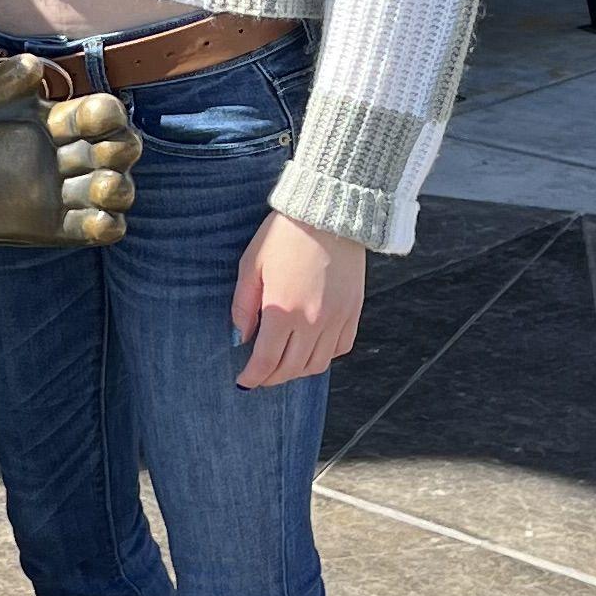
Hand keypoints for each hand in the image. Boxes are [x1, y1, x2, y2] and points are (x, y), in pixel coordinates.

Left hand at [0, 56, 137, 246]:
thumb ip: (11, 77)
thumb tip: (34, 66)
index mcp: (70, 122)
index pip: (107, 114)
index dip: (104, 114)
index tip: (79, 117)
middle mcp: (81, 156)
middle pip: (124, 149)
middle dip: (119, 150)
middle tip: (96, 154)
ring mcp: (75, 193)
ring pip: (121, 192)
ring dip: (118, 189)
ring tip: (100, 186)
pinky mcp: (65, 228)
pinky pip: (104, 229)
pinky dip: (107, 226)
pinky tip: (95, 220)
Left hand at [231, 212, 365, 388]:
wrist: (329, 213)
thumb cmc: (285, 235)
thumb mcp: (252, 265)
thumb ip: (243, 305)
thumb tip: (241, 336)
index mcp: (282, 311)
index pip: (265, 361)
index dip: (252, 377)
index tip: (243, 381)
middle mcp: (312, 322)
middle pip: (291, 368)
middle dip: (271, 378)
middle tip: (260, 376)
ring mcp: (336, 319)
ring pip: (317, 365)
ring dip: (297, 371)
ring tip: (283, 364)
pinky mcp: (353, 312)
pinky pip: (340, 348)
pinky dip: (324, 356)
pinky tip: (310, 348)